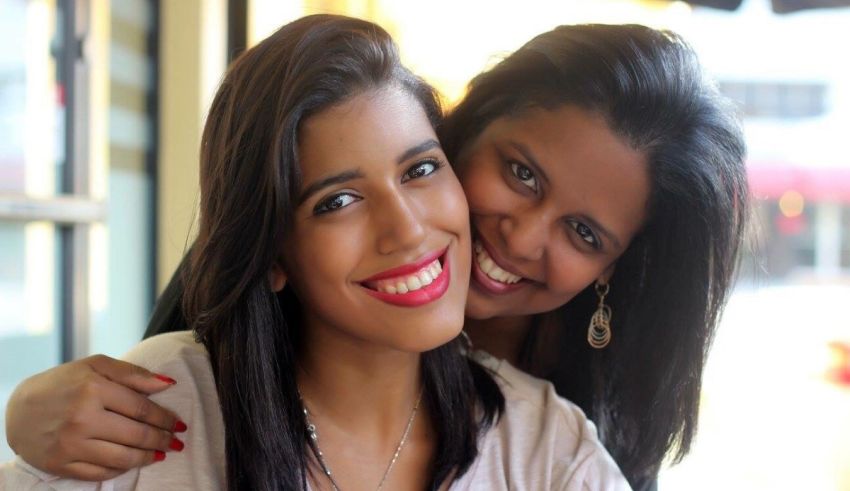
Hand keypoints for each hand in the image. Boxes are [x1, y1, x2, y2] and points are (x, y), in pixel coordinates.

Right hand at [5, 354, 186, 480]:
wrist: (20, 408)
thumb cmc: (64, 383)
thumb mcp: (96, 366)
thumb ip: (133, 373)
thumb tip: (168, 384)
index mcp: (93, 389)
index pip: (142, 409)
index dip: (165, 418)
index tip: (179, 423)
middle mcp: (82, 418)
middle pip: (136, 435)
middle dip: (163, 440)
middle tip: (177, 441)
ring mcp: (71, 444)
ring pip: (123, 457)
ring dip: (148, 457)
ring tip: (162, 454)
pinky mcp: (61, 464)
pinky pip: (101, 473)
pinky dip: (122, 469)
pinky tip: (133, 461)